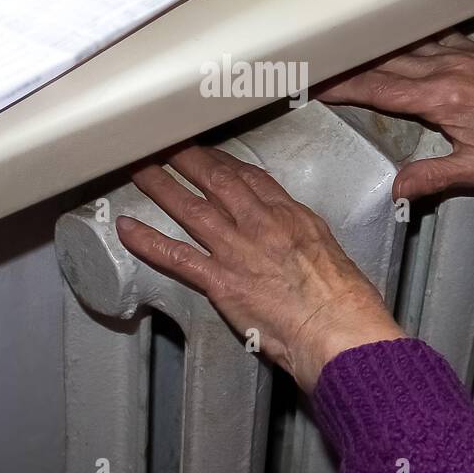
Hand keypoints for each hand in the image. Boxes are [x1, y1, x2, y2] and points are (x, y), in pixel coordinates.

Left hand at [116, 145, 402, 392]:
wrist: (340, 329)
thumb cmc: (346, 303)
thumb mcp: (332, 254)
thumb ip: (304, 240)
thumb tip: (293, 242)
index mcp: (292, 216)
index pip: (250, 177)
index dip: (224, 162)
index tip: (209, 155)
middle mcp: (261, 224)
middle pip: (217, 180)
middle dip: (188, 158)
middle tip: (166, 143)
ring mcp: (238, 250)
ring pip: (190, 207)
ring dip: (160, 185)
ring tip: (140, 169)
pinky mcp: (221, 280)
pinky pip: (175, 255)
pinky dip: (147, 240)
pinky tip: (127, 228)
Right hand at [319, 36, 473, 197]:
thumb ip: (431, 178)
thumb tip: (396, 191)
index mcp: (440, 98)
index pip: (378, 89)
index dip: (343, 86)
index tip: (316, 83)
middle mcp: (445, 69)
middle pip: (383, 62)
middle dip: (348, 62)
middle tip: (318, 62)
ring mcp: (459, 54)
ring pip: (403, 45)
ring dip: (373, 48)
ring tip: (346, 49)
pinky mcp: (472, 50)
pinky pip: (429, 37)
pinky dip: (405, 39)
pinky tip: (394, 39)